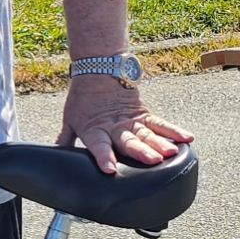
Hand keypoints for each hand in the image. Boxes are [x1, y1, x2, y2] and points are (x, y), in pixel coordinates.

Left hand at [58, 76, 192, 174]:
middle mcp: (115, 127)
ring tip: (171, 152)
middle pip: (129, 141)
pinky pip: (161, 123)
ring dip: (160, 143)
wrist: (98, 69)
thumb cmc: (82, 99)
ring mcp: (131, 121)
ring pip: (148, 134)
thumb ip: (65, 139)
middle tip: (152, 160)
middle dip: (141, 151)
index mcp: (95, 130)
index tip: (110, 169)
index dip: (104, 157)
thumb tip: (52, 154)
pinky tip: (187, 138)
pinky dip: (174, 130)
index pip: (99, 146)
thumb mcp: (71, 120)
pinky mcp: (144, 114)